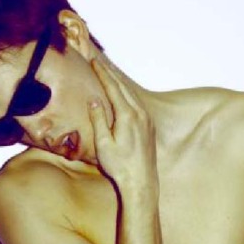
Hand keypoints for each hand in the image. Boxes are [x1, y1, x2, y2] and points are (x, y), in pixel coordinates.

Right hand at [87, 60, 157, 188]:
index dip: (102, 73)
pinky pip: (138, 104)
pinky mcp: (150, 127)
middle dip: (110, 73)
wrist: (141, 182)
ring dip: (120, 83)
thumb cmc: (120, 166)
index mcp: (128, 116)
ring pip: (132, 95)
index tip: (94, 62)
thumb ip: (98, 120)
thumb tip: (94, 101)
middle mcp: (140, 114)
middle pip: (123, 87)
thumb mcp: (103, 144)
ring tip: (109, 74)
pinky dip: (128, 95)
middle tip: (99, 62)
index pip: (113, 88)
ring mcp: (147, 120)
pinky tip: (123, 95)